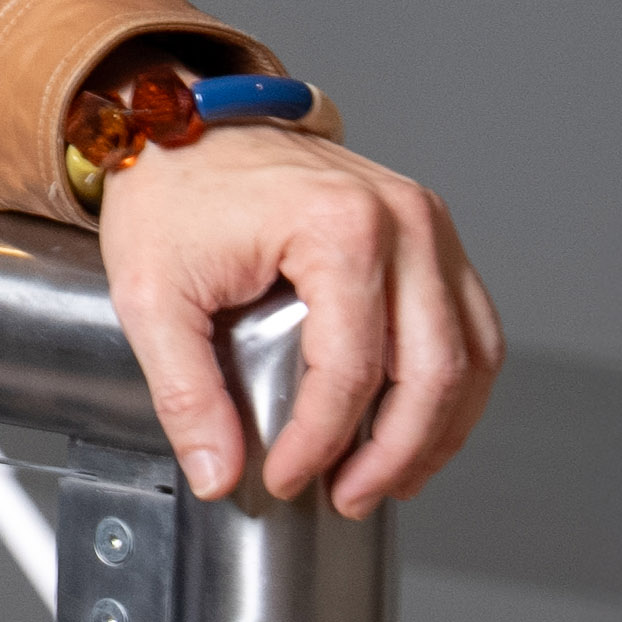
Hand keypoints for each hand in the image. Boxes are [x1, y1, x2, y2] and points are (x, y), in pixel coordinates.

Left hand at [98, 123, 498, 516]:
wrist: (183, 126)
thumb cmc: (171, 193)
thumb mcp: (151, 296)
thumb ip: (185, 392)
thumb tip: (219, 473)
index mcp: (339, 228)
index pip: (352, 370)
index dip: (322, 442)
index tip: (287, 477)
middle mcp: (404, 221)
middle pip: (433, 370)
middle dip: (395, 453)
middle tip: (351, 496)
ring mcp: (428, 225)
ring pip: (470, 355)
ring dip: (438, 430)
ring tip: (388, 478)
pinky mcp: (431, 235)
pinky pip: (470, 325)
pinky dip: (454, 386)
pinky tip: (419, 426)